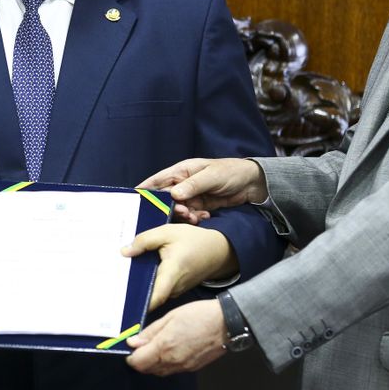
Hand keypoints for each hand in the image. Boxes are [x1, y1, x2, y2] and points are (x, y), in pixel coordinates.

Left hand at [123, 225, 235, 309]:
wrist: (218, 250)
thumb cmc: (194, 241)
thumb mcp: (168, 232)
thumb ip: (145, 240)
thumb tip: (124, 252)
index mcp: (172, 273)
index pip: (156, 296)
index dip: (140, 304)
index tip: (122, 306)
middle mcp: (174, 287)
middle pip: (150, 296)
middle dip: (132, 293)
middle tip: (110, 288)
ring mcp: (176, 291)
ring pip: (154, 293)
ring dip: (140, 288)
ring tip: (118, 281)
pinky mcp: (176, 290)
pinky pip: (159, 290)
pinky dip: (149, 285)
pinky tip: (136, 276)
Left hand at [126, 299, 227, 375]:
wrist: (226, 324)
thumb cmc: (199, 315)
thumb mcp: (170, 317)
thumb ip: (150, 332)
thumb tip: (133, 342)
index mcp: (164, 347)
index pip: (138, 363)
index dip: (131, 356)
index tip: (132, 347)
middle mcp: (172, 361)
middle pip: (147, 370)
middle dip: (141, 360)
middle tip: (143, 345)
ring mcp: (183, 367)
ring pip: (160, 372)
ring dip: (153, 363)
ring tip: (157, 346)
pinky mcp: (192, 368)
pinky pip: (173, 370)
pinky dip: (167, 363)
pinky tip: (171, 350)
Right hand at [140, 158, 267, 220]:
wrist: (252, 183)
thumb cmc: (231, 172)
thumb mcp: (211, 176)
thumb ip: (193, 185)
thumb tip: (174, 195)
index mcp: (181, 171)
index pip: (158, 181)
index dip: (146, 191)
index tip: (136, 201)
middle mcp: (183, 184)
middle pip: (166, 199)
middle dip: (170, 208)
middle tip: (181, 213)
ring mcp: (191, 196)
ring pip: (178, 209)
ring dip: (184, 215)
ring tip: (194, 217)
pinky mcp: (200, 206)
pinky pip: (190, 215)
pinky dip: (194, 218)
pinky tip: (203, 217)